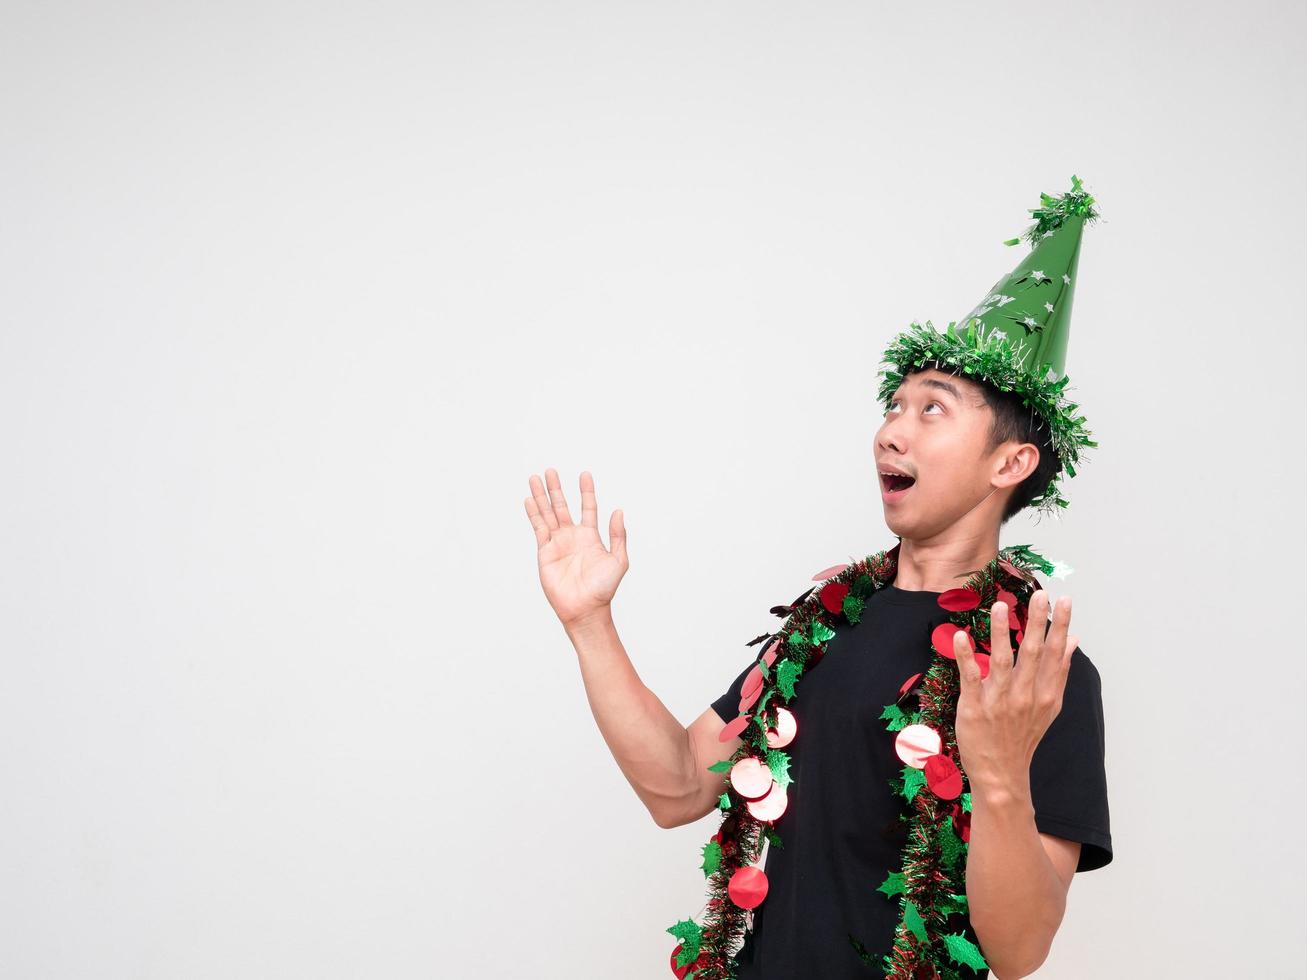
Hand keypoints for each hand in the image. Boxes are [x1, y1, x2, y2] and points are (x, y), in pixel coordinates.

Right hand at [524, 468, 628, 628]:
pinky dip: (534, 514)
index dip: (586, 491)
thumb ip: (618, 535)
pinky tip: (530, 500)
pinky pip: (538, 528)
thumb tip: (618, 510)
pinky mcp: (545, 552)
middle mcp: (572, 536)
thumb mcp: (619, 560)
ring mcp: (557, 543)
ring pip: (547, 514)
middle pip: (562, 506)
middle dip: (556, 489)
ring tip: (535, 478)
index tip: (584, 474)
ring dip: (542, 497)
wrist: (585, 609)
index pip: (587, 507)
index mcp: (590, 536)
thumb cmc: (604, 589)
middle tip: (550, 470)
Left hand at [952, 590, 1077, 797]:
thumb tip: (1073, 641)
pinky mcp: (975, 707)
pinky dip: (966, 656)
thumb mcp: (1049, 705)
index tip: (1064, 599)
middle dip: (1038, 622)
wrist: (1001, 773)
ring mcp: (1000, 701)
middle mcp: (1025, 695)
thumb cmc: (1022, 735)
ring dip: (999, 632)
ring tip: (999, 605)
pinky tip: (961, 636)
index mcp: (1045, 693)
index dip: (1059, 626)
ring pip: (1001, 660)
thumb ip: (1059, 671)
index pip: (1054, 653)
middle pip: (1032, 653)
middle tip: (1042, 594)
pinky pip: (970, 677)